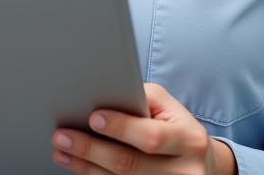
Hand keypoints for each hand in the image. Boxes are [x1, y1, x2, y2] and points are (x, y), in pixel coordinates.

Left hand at [52, 83, 236, 174]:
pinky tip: (81, 169)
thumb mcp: (164, 105)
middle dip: (91, 150)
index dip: (121, 128)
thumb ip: (136, 99)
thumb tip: (98, 96)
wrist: (201, 163)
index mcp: (189, 139)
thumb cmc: (173, 125)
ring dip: (87, 168)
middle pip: (131, 164)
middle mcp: (187, 171)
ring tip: (62, 154)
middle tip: (61, 137)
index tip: (92, 118)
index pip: (151, 136)